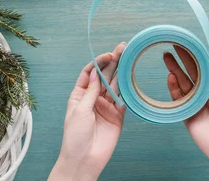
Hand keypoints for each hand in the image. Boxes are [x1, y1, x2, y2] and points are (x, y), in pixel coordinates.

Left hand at [48, 43, 125, 180]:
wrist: (84, 160)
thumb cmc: (75, 137)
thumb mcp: (80, 110)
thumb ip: (91, 92)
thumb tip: (97, 73)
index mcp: (80, 95)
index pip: (90, 73)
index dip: (99, 62)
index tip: (108, 55)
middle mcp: (94, 99)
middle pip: (105, 76)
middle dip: (113, 62)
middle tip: (122, 48)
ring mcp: (106, 107)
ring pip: (116, 85)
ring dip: (122, 72)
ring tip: (129, 57)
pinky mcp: (117, 116)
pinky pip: (124, 100)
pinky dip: (129, 90)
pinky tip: (133, 78)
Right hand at [163, 48, 208, 180]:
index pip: (204, 67)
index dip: (195, 55)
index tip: (187, 43)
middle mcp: (204, 92)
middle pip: (190, 72)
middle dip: (181, 60)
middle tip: (171, 47)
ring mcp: (194, 101)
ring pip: (182, 82)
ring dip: (175, 70)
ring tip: (166, 58)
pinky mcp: (185, 112)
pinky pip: (177, 97)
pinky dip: (173, 87)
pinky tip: (170, 77)